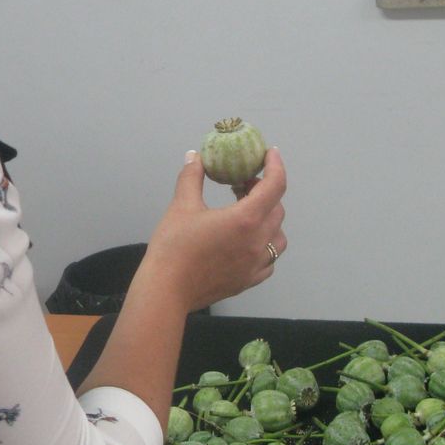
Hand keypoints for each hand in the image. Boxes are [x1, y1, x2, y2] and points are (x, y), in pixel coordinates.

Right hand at [137, 147, 287, 314]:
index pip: (275, 185)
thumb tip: (195, 157)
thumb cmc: (174, 246)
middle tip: (243, 185)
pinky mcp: (249, 281)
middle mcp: (258, 241)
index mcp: (246, 219)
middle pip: (277, 209)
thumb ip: (192, 177)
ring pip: (278, 237)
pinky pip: (269, 260)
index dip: (275, 165)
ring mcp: (256, 264)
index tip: (270, 154)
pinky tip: (246, 242)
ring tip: (247, 213)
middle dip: (265, 191)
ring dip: (269, 219)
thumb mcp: (181, 206)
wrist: (166, 290)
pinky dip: (264, 245)